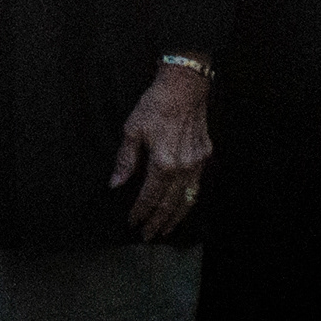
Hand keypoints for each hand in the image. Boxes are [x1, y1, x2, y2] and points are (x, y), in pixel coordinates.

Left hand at [110, 64, 212, 241]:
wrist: (185, 85)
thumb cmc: (155, 104)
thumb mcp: (132, 129)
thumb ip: (125, 160)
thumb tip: (115, 185)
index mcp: (163, 163)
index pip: (149, 197)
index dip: (140, 212)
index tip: (132, 223)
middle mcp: (183, 168)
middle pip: (170, 204)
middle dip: (157, 222)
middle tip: (148, 236)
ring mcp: (197, 164)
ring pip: (187, 200)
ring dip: (175, 217)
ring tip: (165, 230)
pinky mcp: (206, 156)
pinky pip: (197, 186)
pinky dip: (189, 201)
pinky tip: (182, 206)